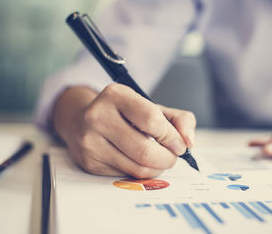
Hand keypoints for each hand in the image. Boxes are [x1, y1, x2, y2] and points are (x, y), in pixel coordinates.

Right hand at [53, 84, 195, 177]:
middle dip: (168, 158)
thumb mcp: (152, 107)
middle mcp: (98, 116)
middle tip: (173, 156)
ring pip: (137, 168)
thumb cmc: (124, 114)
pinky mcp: (90, 162)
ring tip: (159, 159)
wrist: (83, 120)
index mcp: (116, 95)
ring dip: (157, 168)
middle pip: (145, 151)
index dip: (172, 137)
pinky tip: (139, 161)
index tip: (179, 144)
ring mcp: (91, 141)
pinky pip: (126, 175)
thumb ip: (179, 119)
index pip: (152, 120)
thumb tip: (188, 141)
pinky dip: (141, 172)